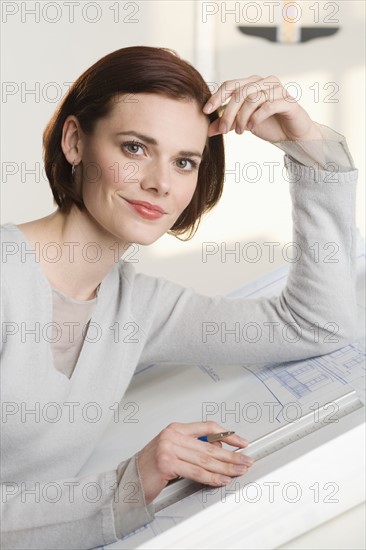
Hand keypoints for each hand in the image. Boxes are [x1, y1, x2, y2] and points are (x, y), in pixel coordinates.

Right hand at [137, 421, 252, 503]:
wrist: (129, 482)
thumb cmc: (151, 468)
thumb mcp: (174, 452)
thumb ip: (193, 449)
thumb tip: (219, 450)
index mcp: (175, 429)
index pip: (208, 427)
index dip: (227, 435)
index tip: (241, 442)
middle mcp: (172, 436)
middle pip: (209, 446)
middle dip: (231, 455)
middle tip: (246, 460)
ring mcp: (168, 448)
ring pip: (205, 460)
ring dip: (225, 467)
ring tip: (239, 471)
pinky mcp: (167, 463)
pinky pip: (196, 472)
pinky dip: (212, 477)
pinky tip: (222, 479)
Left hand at [204, 75, 321, 141]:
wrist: (293, 135)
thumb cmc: (269, 125)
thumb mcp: (243, 124)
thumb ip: (227, 124)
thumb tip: (207, 130)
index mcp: (253, 84)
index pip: (231, 85)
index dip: (217, 96)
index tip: (206, 111)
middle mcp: (265, 82)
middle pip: (240, 92)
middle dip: (228, 112)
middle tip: (223, 129)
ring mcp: (278, 90)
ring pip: (253, 98)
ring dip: (242, 117)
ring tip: (239, 132)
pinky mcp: (288, 101)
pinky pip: (268, 106)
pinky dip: (256, 117)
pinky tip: (251, 127)